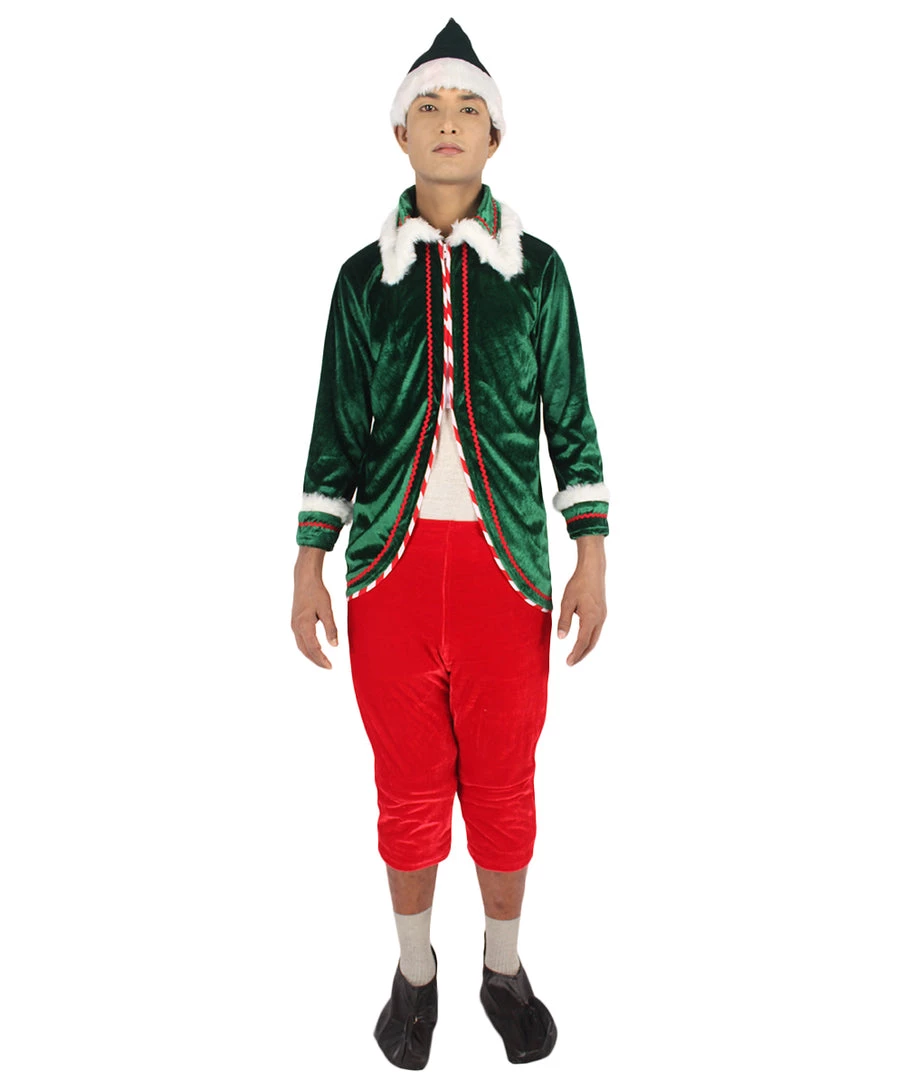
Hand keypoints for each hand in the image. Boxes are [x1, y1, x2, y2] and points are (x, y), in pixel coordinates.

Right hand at [291, 549, 338, 668]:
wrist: (304, 580)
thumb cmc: (316, 592)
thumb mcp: (327, 609)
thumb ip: (331, 628)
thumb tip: (335, 645)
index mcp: (304, 625)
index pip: (313, 647)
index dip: (321, 658)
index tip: (330, 666)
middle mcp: (296, 627)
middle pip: (305, 650)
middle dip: (316, 660)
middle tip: (328, 667)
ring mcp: (294, 625)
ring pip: (301, 646)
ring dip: (311, 655)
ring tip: (322, 661)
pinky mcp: (295, 622)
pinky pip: (300, 640)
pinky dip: (307, 648)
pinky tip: (315, 649)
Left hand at [557, 538, 606, 665]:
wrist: (592, 570)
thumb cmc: (578, 584)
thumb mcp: (566, 602)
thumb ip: (564, 621)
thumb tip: (560, 637)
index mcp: (590, 618)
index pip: (582, 642)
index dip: (575, 654)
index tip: (568, 663)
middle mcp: (599, 619)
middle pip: (591, 643)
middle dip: (582, 654)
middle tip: (571, 662)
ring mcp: (602, 616)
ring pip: (595, 637)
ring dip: (586, 647)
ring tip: (576, 654)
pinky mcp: (602, 612)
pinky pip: (597, 630)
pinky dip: (590, 638)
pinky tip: (583, 639)